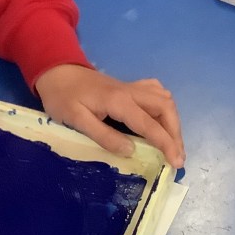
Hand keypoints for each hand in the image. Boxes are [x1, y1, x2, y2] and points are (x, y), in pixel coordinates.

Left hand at [35, 65, 184, 168]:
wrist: (57, 72)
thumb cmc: (63, 98)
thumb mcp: (76, 120)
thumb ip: (104, 135)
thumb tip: (131, 151)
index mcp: (119, 101)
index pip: (150, 124)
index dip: (166, 143)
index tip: (176, 162)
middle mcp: (131, 92)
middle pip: (165, 108)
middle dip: (176, 133)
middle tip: (177, 156)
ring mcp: (132, 87)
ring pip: (164, 99)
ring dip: (173, 121)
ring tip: (172, 143)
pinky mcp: (129, 87)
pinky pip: (156, 93)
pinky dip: (165, 107)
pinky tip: (161, 120)